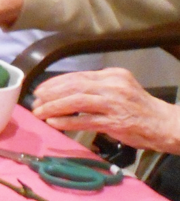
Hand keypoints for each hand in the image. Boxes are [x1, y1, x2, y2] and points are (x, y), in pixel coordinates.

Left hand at [32, 68, 179, 152]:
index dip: (55, 83)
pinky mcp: (115, 121)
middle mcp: (113, 86)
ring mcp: (114, 103)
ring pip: (77, 101)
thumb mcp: (118, 90)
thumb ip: (95, 89)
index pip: (77, 76)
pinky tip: (54, 122)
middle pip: (74, 86)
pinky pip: (86, 120)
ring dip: (54, 107)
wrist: (166, 124)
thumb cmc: (139, 110)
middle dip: (51, 93)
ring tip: (39, 112)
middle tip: (35, 100)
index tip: (41, 89)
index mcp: (112, 76)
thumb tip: (65, 92)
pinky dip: (67, 121)